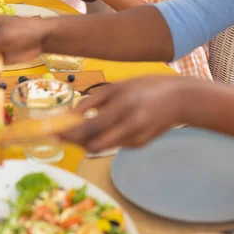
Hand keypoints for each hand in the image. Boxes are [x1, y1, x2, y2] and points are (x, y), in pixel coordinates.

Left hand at [61, 76, 190, 152]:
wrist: (181, 99)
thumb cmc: (149, 86)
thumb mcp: (120, 86)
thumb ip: (95, 100)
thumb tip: (72, 113)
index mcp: (123, 108)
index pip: (89, 127)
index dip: (68, 132)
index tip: (52, 131)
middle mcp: (129, 128)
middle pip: (92, 145)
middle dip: (73, 142)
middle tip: (61, 134)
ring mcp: (135, 140)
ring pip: (101, 147)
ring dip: (85, 141)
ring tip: (76, 130)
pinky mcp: (139, 145)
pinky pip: (113, 144)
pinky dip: (102, 138)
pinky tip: (100, 128)